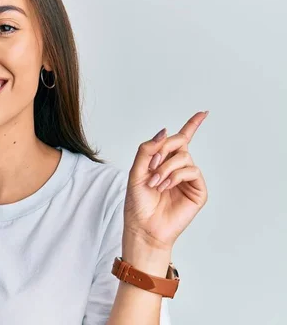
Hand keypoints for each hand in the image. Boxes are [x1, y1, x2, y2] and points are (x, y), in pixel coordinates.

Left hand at [124, 111, 208, 251]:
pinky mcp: (198, 191)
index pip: (180, 140)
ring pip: (184, 157)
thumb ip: (147, 149)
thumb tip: (165, 132)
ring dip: (166, 167)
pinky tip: (165, 186)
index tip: (204, 112)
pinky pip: (191, 170)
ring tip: (155, 183)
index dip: (192, 125)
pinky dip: (175, 175)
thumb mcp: (136, 171)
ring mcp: (189, 179)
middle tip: (152, 165)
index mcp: (164, 162)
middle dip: (165, 149)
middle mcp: (178, 168)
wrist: (143, 227)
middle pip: (180, 143)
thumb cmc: (138, 203)